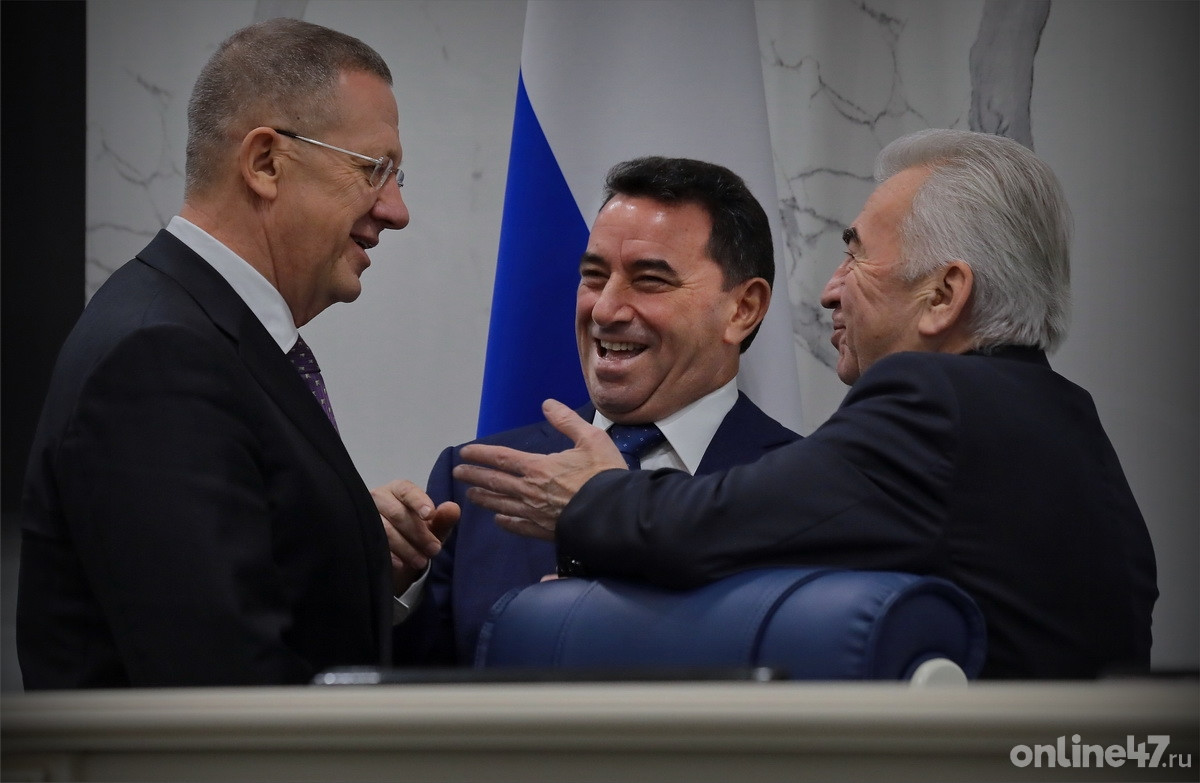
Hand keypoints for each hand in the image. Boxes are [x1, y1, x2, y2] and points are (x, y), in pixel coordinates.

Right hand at [371, 479, 459, 594]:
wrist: (395, 554)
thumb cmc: (416, 533)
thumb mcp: (433, 528)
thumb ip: (443, 519)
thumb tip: (453, 508)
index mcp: (398, 490)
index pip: (407, 491)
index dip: (419, 501)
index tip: (429, 514)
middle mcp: (379, 498)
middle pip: (398, 513)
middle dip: (419, 533)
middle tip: (434, 550)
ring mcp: (365, 516)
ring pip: (384, 529)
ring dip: (405, 547)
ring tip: (421, 561)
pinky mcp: (357, 534)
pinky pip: (372, 543)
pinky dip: (389, 555)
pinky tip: (401, 564)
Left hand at [453, 399, 625, 539]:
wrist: (616, 515)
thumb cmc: (605, 475)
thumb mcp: (591, 438)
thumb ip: (567, 421)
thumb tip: (547, 404)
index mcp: (538, 467)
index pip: (501, 458)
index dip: (481, 454)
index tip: (464, 452)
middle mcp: (530, 491)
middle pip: (494, 482)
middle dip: (474, 476)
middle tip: (458, 473)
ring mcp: (534, 513)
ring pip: (501, 504)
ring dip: (483, 498)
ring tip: (470, 495)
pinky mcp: (543, 531)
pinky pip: (518, 526)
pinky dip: (505, 522)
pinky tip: (498, 520)